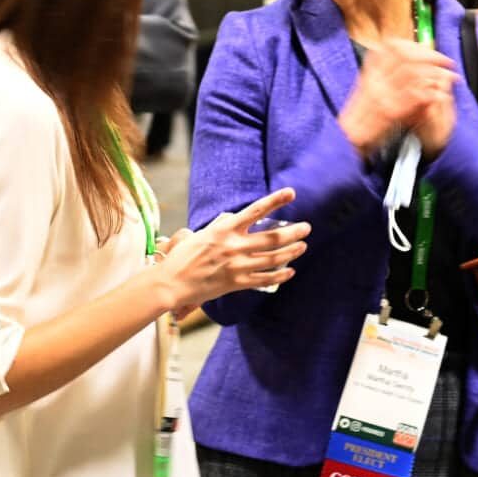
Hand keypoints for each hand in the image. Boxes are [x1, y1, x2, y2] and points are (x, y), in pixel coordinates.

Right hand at [154, 188, 308, 311]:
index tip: (291, 193)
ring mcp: (236, 266)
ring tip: (303, 247)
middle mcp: (233, 246)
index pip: (255, 210)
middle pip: (272, 238)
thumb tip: (232, 218)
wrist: (171, 283)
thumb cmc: (184, 257)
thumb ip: (221, 226)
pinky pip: (265, 279)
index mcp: (224, 229)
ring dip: (292, 252)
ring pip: (273, 258)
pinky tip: (290, 271)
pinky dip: (280, 275)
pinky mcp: (236, 283)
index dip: (275, 201)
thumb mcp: (201, 234)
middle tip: (306, 228)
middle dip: (294, 232)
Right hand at [338, 40, 456, 155]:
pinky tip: (439, 93)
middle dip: (432, 57)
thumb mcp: (374, 83)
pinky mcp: (388, 111)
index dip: (416, 45)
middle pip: (406, 57)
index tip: (431, 48)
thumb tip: (411, 53)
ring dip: (435, 74)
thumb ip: (390, 69)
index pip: (394, 45)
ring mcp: (380, 94)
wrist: (350, 135)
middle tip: (447, 61)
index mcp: (370, 68)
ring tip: (450, 76)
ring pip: (412, 74)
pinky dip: (428, 93)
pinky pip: (412, 97)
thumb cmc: (364, 112)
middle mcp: (374, 77)